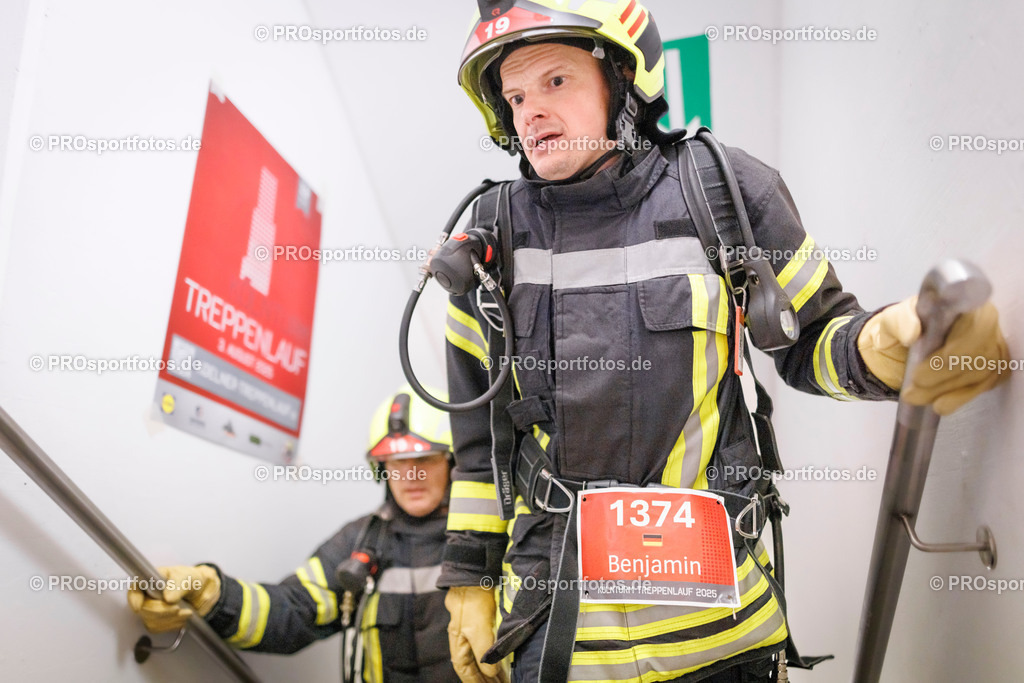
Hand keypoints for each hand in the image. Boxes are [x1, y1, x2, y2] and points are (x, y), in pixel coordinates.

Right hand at [127, 565, 220, 632]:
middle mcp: (147, 595)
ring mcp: (151, 609)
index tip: (139, 607)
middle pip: (143, 609)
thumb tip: (168, 598)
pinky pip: (158, 628)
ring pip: (150, 621)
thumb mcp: (187, 577)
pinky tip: (183, 616)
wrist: (202, 592)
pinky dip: (173, 624)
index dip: (134, 599)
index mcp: (150, 580)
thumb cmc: (191, 579)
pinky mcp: (157, 621)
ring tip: (186, 611)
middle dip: (162, 611)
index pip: (134, 590)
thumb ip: (178, 585)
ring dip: (170, 619)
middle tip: (177, 607)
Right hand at [444, 585, 508, 682]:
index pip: (466, 670)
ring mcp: (472, 632)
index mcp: (459, 643)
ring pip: (480, 658)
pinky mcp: (482, 624)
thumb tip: (490, 671)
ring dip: (490, 670)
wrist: (475, 576)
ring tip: (502, 680)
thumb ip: (483, 651)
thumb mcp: (477, 629)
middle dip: (484, 679)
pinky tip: (502, 661)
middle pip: (473, 667)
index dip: (475, 682)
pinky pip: (487, 648)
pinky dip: (494, 658)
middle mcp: (464, 640)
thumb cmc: (473, 602)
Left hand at [859, 296, 1008, 414]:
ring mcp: (989, 347)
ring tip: (915, 396)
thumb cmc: (902, 328)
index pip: (976, 322)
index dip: (962, 342)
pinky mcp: (987, 369)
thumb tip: (913, 333)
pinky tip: (940, 405)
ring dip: (946, 387)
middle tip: (917, 381)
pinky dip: (959, 397)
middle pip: (978, 351)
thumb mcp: (892, 321)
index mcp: (963, 306)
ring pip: (978, 371)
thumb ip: (901, 322)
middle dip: (946, 370)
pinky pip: (981, 386)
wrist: (900, 347)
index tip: (944, 357)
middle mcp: (984, 324)